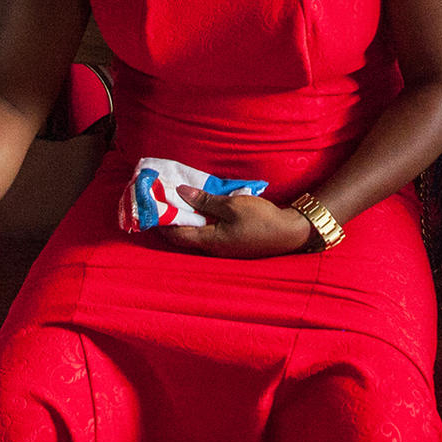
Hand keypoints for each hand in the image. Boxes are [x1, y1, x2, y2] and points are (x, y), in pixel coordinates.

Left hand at [157, 189, 318, 258]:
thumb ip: (205, 200)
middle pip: (185, 236)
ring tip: (177, 202)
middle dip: (172, 220)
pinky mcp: (232, 243)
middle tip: (162, 202)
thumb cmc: (261, 219)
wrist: (290, 232)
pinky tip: (200, 209)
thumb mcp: (232, 205)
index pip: (177, 235)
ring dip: (186, 220)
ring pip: (197, 234)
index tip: (151, 208)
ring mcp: (224, 248)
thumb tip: (180, 192)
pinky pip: (209, 233)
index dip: (162, 223)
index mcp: (210, 242)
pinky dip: (200, 221)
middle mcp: (213, 249)